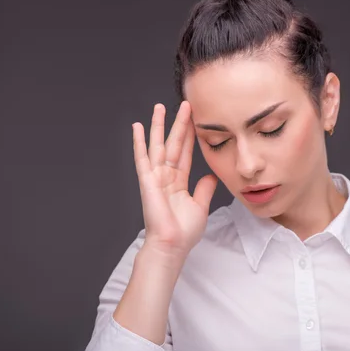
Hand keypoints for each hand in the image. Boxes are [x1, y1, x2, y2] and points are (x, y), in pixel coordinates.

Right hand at [132, 101, 216, 258]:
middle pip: (173, 144)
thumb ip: (204, 189)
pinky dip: (139, 142)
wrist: (172, 245)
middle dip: (178, 124)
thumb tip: (211, 176)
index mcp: (178, 181)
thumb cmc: (183, 231)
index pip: (185, 152)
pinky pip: (142, 158)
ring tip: (159, 107)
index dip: (190, 135)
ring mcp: (155, 177)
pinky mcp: (147, 181)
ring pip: (157, 145)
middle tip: (184, 105)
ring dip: (158, 126)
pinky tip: (138, 127)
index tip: (195, 119)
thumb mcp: (200, 206)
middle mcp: (166, 176)